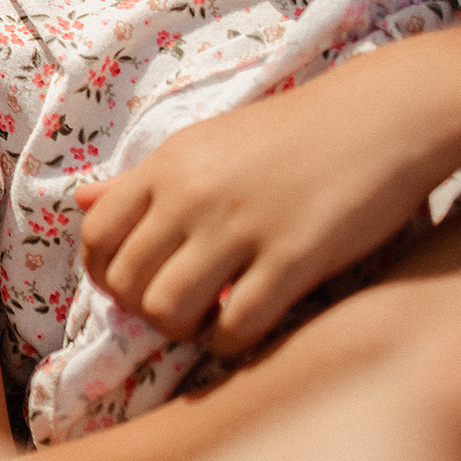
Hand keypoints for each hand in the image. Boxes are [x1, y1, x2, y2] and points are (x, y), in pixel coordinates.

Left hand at [77, 70, 439, 355]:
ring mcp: (241, 227)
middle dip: (141, 308)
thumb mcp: (202, 143)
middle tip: (173, 309)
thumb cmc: (290, 134)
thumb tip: (80, 202)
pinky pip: (236, 325)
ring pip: (169, 309)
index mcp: (167, 165)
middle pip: (127, 280)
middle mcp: (193, 195)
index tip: (128, 284)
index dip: (102, 271)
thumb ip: (141, 179)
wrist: (380, 118)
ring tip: (204, 322)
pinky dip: (229, 342)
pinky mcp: (294, 258)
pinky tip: (242, 331)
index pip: (96, 233)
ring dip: (181, 330)